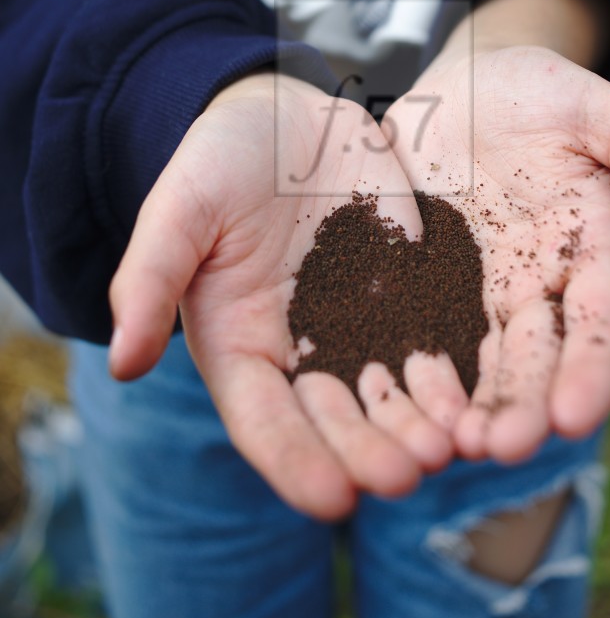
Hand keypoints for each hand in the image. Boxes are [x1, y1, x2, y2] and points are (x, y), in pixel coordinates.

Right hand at [107, 73, 453, 519]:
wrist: (283, 117)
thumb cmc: (216, 164)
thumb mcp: (178, 212)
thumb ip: (150, 280)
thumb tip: (122, 362)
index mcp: (241, 347)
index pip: (265, 421)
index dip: (295, 461)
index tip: (331, 499)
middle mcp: (304, 352)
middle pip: (338, 421)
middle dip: (371, 452)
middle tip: (407, 477)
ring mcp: (362, 324)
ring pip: (394, 393)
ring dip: (421, 425)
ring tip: (450, 447)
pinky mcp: (411, 290)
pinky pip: (437, 338)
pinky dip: (456, 371)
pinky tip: (481, 392)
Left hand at [384, 44, 609, 462]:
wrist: (467, 79)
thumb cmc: (542, 89)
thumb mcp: (601, 110)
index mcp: (590, 243)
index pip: (602, 317)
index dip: (593, 367)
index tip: (574, 416)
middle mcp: (539, 276)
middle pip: (540, 351)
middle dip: (525, 403)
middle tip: (503, 450)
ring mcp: (483, 281)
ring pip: (484, 355)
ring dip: (475, 405)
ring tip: (456, 448)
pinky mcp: (430, 273)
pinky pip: (427, 327)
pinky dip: (423, 370)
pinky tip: (405, 408)